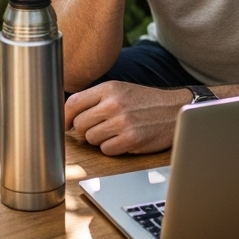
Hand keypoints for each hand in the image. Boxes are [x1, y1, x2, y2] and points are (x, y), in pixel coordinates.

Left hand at [65, 81, 189, 154]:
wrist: (173, 110)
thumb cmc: (144, 101)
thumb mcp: (120, 89)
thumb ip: (95, 99)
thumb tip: (67, 115)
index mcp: (108, 88)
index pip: (73, 102)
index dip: (65, 117)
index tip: (64, 125)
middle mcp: (113, 103)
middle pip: (80, 124)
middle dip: (86, 130)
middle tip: (100, 127)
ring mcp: (122, 122)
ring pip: (91, 139)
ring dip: (99, 139)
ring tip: (114, 132)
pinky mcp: (131, 139)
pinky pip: (106, 150)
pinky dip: (112, 148)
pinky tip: (123, 140)